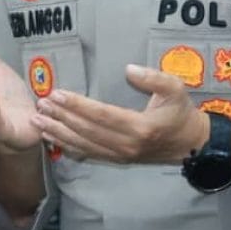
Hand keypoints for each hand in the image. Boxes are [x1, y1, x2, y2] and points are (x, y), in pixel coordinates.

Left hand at [30, 65, 208, 164]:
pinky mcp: (118, 160)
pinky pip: (89, 154)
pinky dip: (68, 146)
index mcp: (140, 127)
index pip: (101, 115)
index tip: (57, 94)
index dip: (77, 105)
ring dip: (59, 133)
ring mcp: (121, 155)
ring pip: (84, 145)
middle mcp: (127, 145)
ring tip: (39, 122)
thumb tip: (128, 70)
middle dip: (61, 118)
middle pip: (87, 131)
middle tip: (40, 105)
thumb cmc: (182, 113)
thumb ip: (153, 78)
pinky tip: (53, 138)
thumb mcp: (175, 89)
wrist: (191, 144)